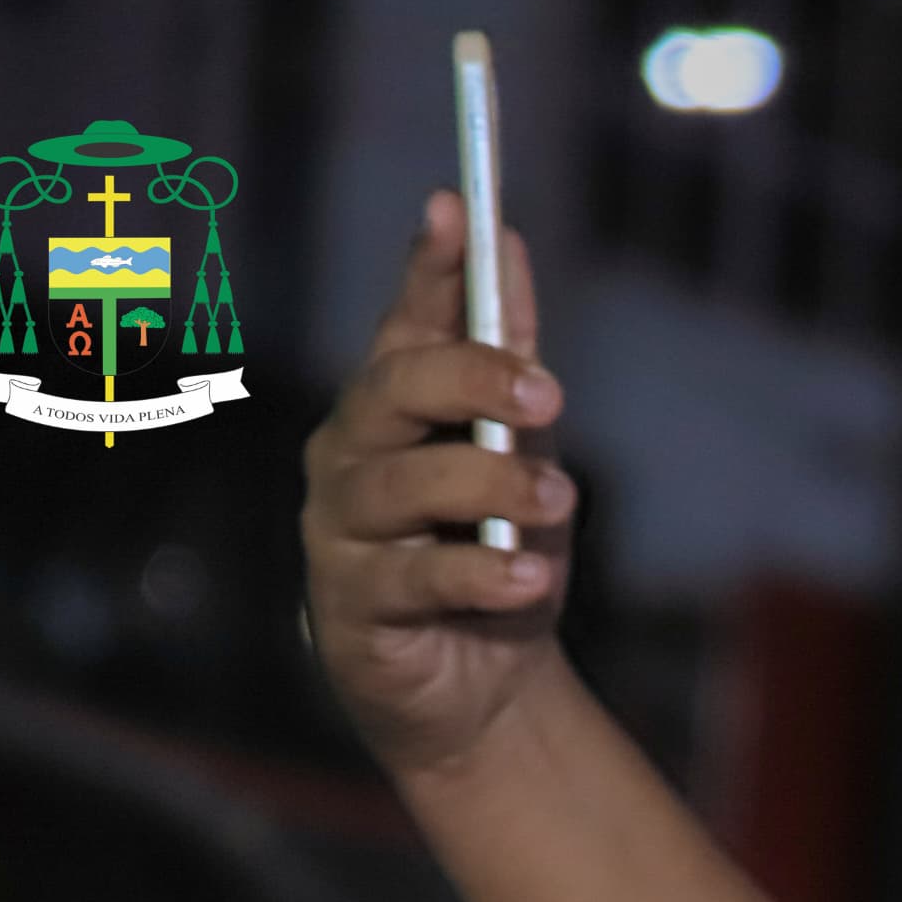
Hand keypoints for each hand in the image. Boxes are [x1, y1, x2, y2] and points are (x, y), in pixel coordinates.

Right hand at [301, 190, 573, 778]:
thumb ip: (507, 362)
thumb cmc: (492, 555)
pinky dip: (480, 574)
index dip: (429, 267)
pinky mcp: (354, 609)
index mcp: (393, 409)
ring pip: (402, 484)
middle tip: (547, 393)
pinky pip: (416, 580)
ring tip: (558, 500)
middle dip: (469, 377)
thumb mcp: (517, 453)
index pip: (407, 321)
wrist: (484, 692)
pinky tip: (527, 575)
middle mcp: (352, 456)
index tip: (460, 209)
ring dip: (488, 485)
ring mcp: (343, 531)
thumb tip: (504, 245)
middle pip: (393, 389)